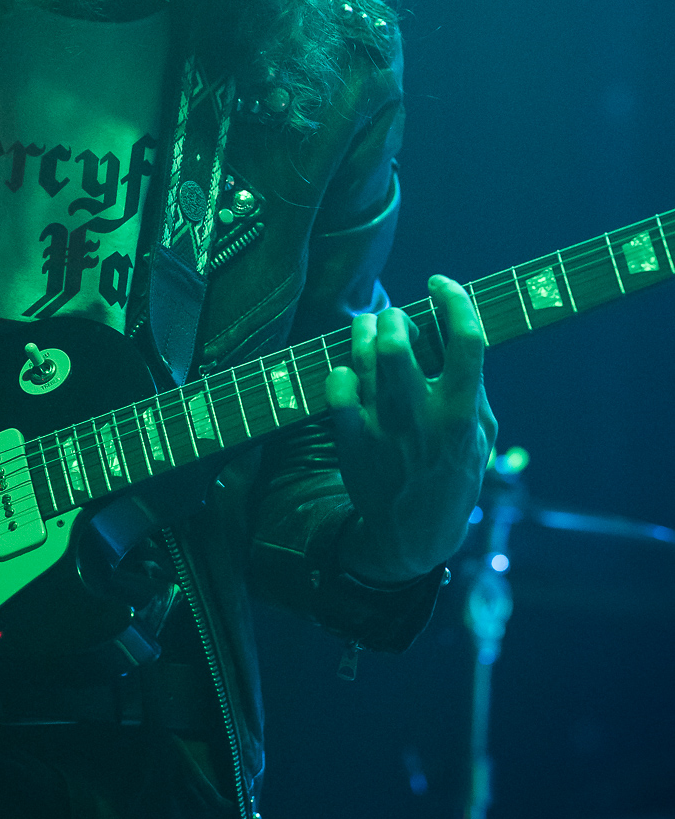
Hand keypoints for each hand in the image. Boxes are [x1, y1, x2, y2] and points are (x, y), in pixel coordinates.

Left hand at [325, 276, 497, 582]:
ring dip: (365, 329)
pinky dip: (341, 370)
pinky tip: (350, 372)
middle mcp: (423, 416)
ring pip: (364, 355)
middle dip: (395, 315)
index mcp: (463, 413)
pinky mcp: (352, 439)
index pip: (466, 339)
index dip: (453, 299)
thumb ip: (472, 385)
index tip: (440, 283)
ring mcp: (383, 427)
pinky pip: (336, 386)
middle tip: (396, 317)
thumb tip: (456, 331)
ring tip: (370, 328)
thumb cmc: (453, 475)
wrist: (413, 535)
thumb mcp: (481, 435)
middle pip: (399, 340)